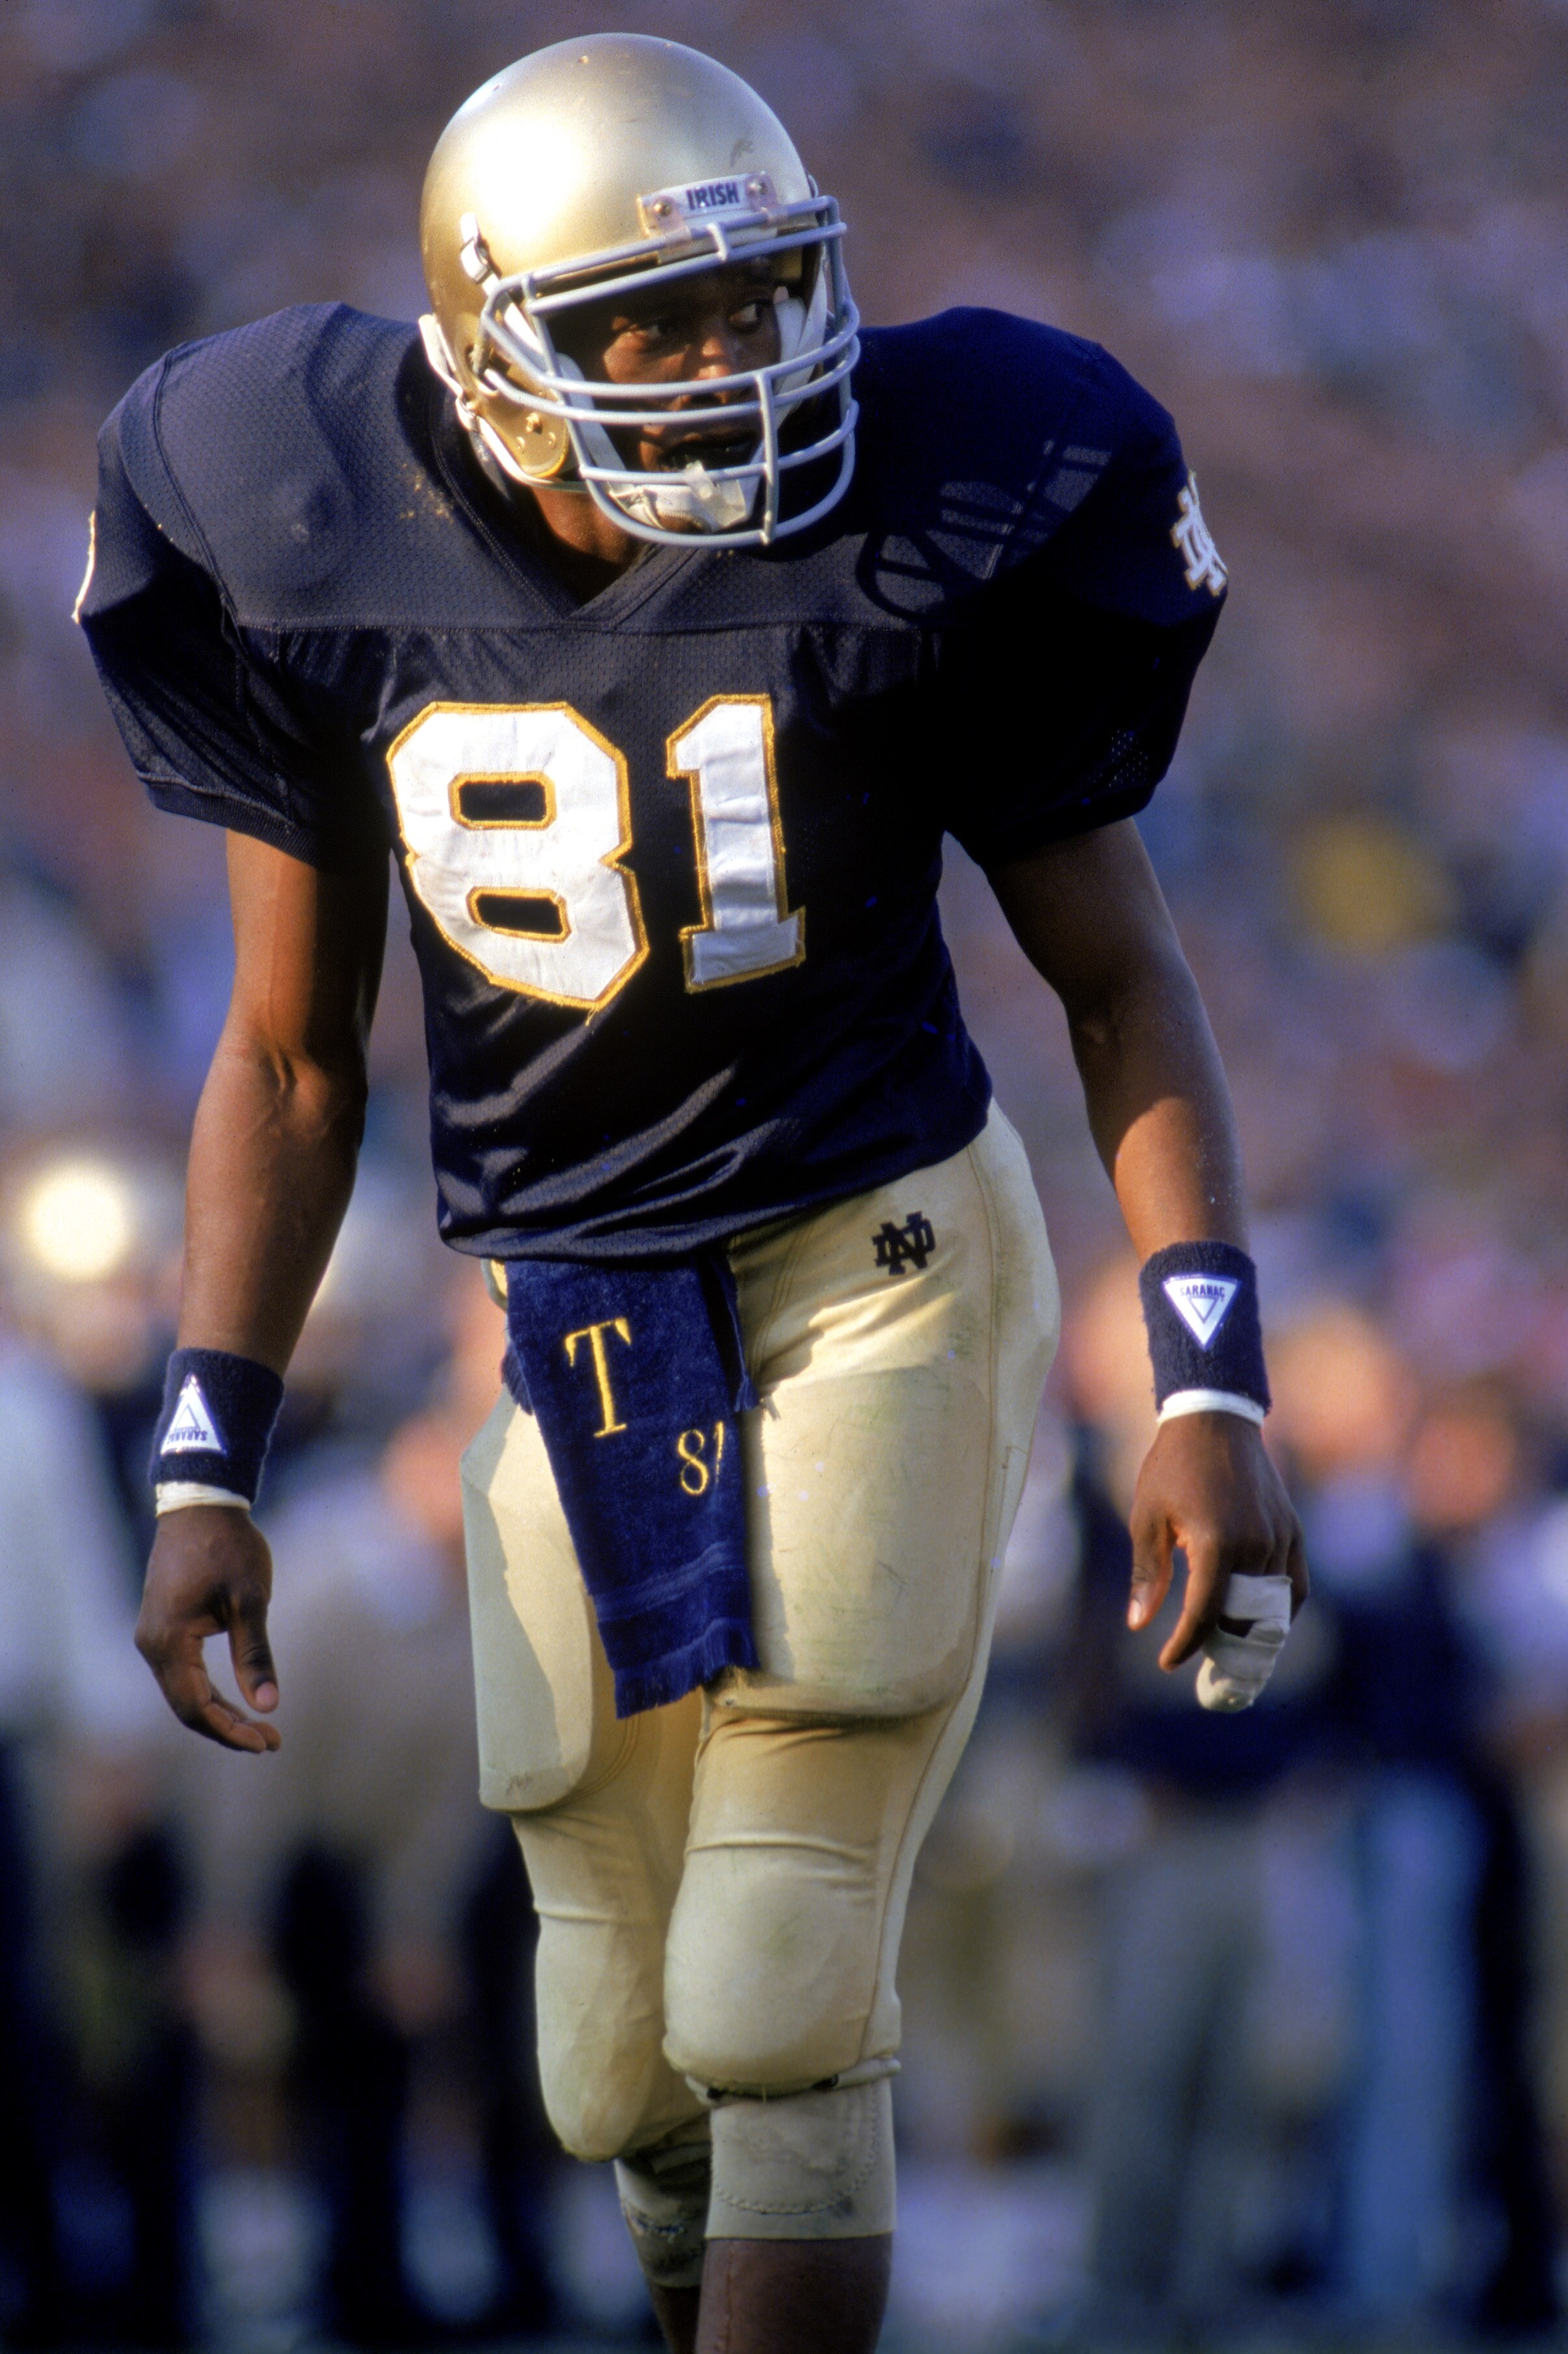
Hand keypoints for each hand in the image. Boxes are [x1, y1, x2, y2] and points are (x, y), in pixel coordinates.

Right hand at [136, 1507, 281, 1751]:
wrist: (202, 1504)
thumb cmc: (229, 1546)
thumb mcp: (250, 1600)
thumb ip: (255, 1655)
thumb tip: (269, 1705)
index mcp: (168, 1641)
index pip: (194, 1706)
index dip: (230, 1731)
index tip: (267, 1742)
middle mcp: (151, 1645)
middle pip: (186, 1707)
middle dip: (228, 1729)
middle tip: (271, 1742)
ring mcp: (153, 1637)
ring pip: (184, 1693)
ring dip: (220, 1714)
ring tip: (262, 1729)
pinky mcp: (163, 1629)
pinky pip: (183, 1674)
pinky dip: (210, 1692)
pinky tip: (239, 1702)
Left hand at [1128, 1414, 1306, 1670]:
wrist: (1214, 1420)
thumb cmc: (1171, 1468)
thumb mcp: (1146, 1518)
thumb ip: (1147, 1574)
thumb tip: (1139, 1623)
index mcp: (1215, 1543)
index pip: (1204, 1614)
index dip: (1184, 1645)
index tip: (1166, 1663)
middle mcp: (1255, 1545)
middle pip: (1241, 1618)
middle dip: (1220, 1647)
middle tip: (1201, 1666)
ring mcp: (1279, 1538)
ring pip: (1271, 1606)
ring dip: (1250, 1632)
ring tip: (1228, 1651)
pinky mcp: (1292, 1530)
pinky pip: (1295, 1584)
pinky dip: (1282, 1610)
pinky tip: (1261, 1622)